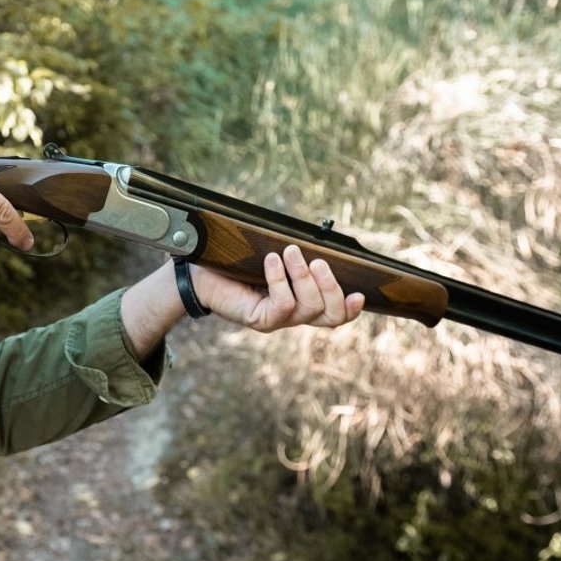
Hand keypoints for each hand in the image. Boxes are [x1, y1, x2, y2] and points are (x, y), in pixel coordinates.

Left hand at [192, 244, 364, 331]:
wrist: (200, 272)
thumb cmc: (238, 261)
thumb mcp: (273, 255)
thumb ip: (296, 255)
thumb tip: (315, 240)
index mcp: (302, 301)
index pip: (335, 314)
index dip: (350, 309)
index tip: (359, 294)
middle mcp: (294, 315)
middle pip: (330, 314)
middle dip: (331, 286)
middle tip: (318, 260)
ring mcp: (278, 320)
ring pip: (309, 307)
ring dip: (303, 276)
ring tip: (289, 251)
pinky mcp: (260, 320)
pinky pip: (282, 304)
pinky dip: (280, 279)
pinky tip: (271, 260)